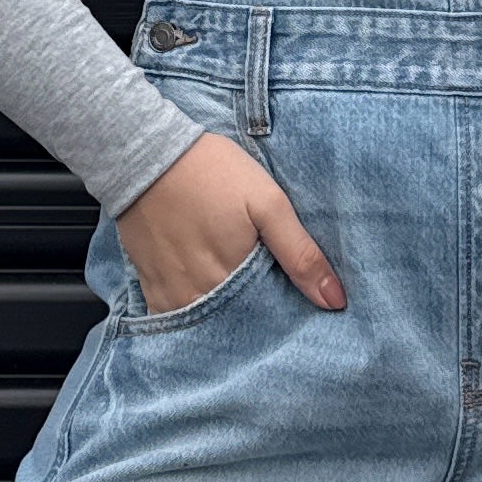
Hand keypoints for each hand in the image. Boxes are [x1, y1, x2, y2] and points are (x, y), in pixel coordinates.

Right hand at [117, 131, 346, 315]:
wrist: (147, 155)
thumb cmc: (212, 173)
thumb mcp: (267, 203)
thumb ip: (300, 253)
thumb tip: (335, 300)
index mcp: (235, 279)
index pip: (269, 319)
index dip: (285, 314)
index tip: (296, 306)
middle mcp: (201, 296)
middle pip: (238, 326)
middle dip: (256, 319)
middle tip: (269, 298)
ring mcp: (172, 295)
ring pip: (206, 326)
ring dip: (225, 319)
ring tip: (239, 296)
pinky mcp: (150, 286)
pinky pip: (173, 318)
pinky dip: (192, 315)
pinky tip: (205, 295)